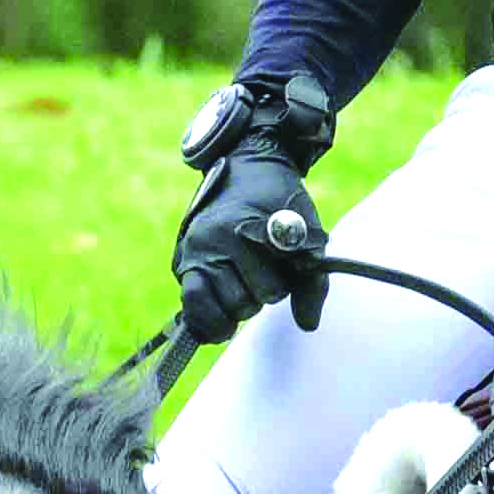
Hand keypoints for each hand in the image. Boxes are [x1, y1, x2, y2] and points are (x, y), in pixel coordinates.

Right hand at [166, 147, 328, 345]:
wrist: (247, 169)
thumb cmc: (281, 203)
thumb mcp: (307, 234)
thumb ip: (312, 281)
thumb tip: (307, 325)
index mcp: (243, 230)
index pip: (271, 289)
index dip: (287, 283)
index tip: (287, 261)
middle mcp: (212, 240)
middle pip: (243, 303)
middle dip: (260, 295)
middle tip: (264, 271)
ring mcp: (192, 251)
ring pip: (219, 310)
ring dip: (237, 307)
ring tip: (245, 284)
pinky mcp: (181, 262)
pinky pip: (192, 307)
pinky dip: (209, 320)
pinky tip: (223, 322)